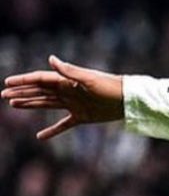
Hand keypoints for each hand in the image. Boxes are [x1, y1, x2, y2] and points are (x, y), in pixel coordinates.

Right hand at [2, 55, 124, 139]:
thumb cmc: (111, 86)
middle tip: (3, 94)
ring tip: (13, 104)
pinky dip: (52, 131)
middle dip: (21, 92)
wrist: (128, 100)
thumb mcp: (89, 79)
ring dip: (30, 104)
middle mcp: (67, 91)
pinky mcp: (82, 117)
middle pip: (39, 91)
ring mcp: (74, 104)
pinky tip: (40, 137)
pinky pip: (63, 125)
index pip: (40, 80)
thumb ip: (69, 71)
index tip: (7, 82)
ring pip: (46, 104)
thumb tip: (50, 58)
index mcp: (67, 81)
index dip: (23, 81)